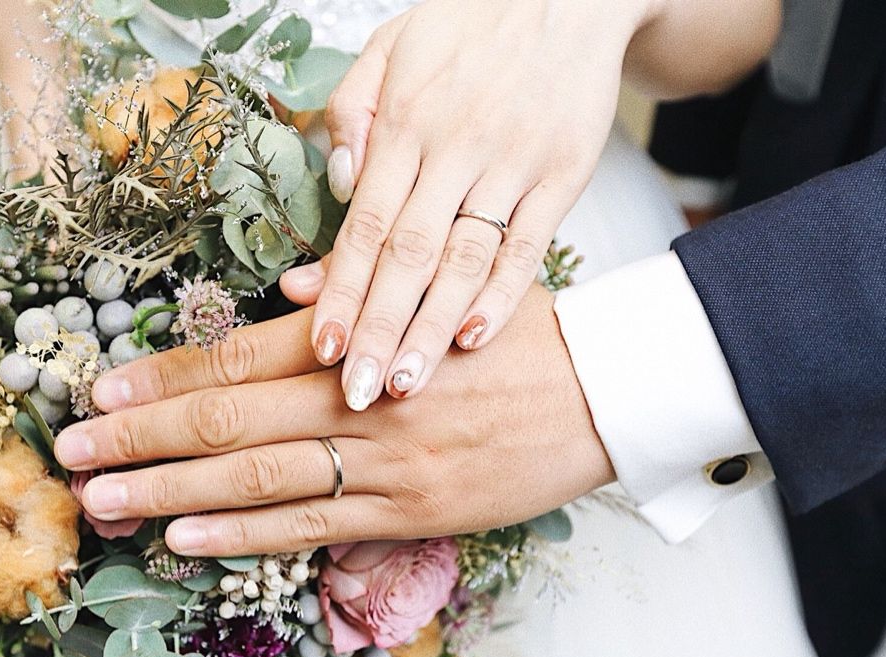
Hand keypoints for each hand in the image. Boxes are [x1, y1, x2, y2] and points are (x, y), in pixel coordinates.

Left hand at [53, 284, 613, 555]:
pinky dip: (243, 534)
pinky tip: (186, 538)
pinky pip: (311, 528)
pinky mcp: (409, 512)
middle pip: (227, 417)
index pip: (238, 354)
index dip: (163, 373)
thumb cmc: (516, 335)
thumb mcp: (443, 290)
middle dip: (139, 434)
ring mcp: (381, 462)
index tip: (101, 385)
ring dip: (170, 491)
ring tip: (104, 499)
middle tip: (70, 447)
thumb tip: (296, 295)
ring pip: (255, 479)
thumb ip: (362, 293)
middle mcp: (359, 398)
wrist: (603, 392)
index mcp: (359, 337)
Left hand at [278, 0, 653, 410]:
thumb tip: (338, 182)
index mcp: (408, 121)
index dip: (341, 290)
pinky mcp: (563, 176)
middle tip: (356, 392)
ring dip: (432, 328)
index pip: (365, 223)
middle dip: (379, 330)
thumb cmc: (472, 23)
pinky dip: (502, 296)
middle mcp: (457, 148)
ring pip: (466, 261)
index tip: (322, 346)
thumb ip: (356, 111)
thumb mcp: (393, 43)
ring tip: (406, 384)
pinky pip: (528, 246)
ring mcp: (514, 165)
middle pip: (409, 256)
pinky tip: (473, 338)